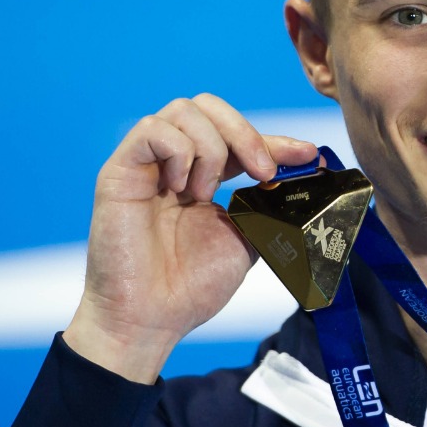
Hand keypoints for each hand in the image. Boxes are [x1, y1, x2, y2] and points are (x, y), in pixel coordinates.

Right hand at [64, 93, 316, 381]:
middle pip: (207, 106)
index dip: (275, 139)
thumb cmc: (190, 287)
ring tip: (205, 194)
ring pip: (182, 111)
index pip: (238, 136)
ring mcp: (145, 165)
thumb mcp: (246, 239)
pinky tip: (181, 188)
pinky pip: (150, 130)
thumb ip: (266, 204)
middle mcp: (173, 163)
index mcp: (202, 175)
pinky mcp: (119, 172)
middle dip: (244, 132)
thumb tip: (302, 177)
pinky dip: (179, 151)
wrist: (152, 320)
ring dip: (210, 147)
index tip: (307, 154)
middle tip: (261, 171)